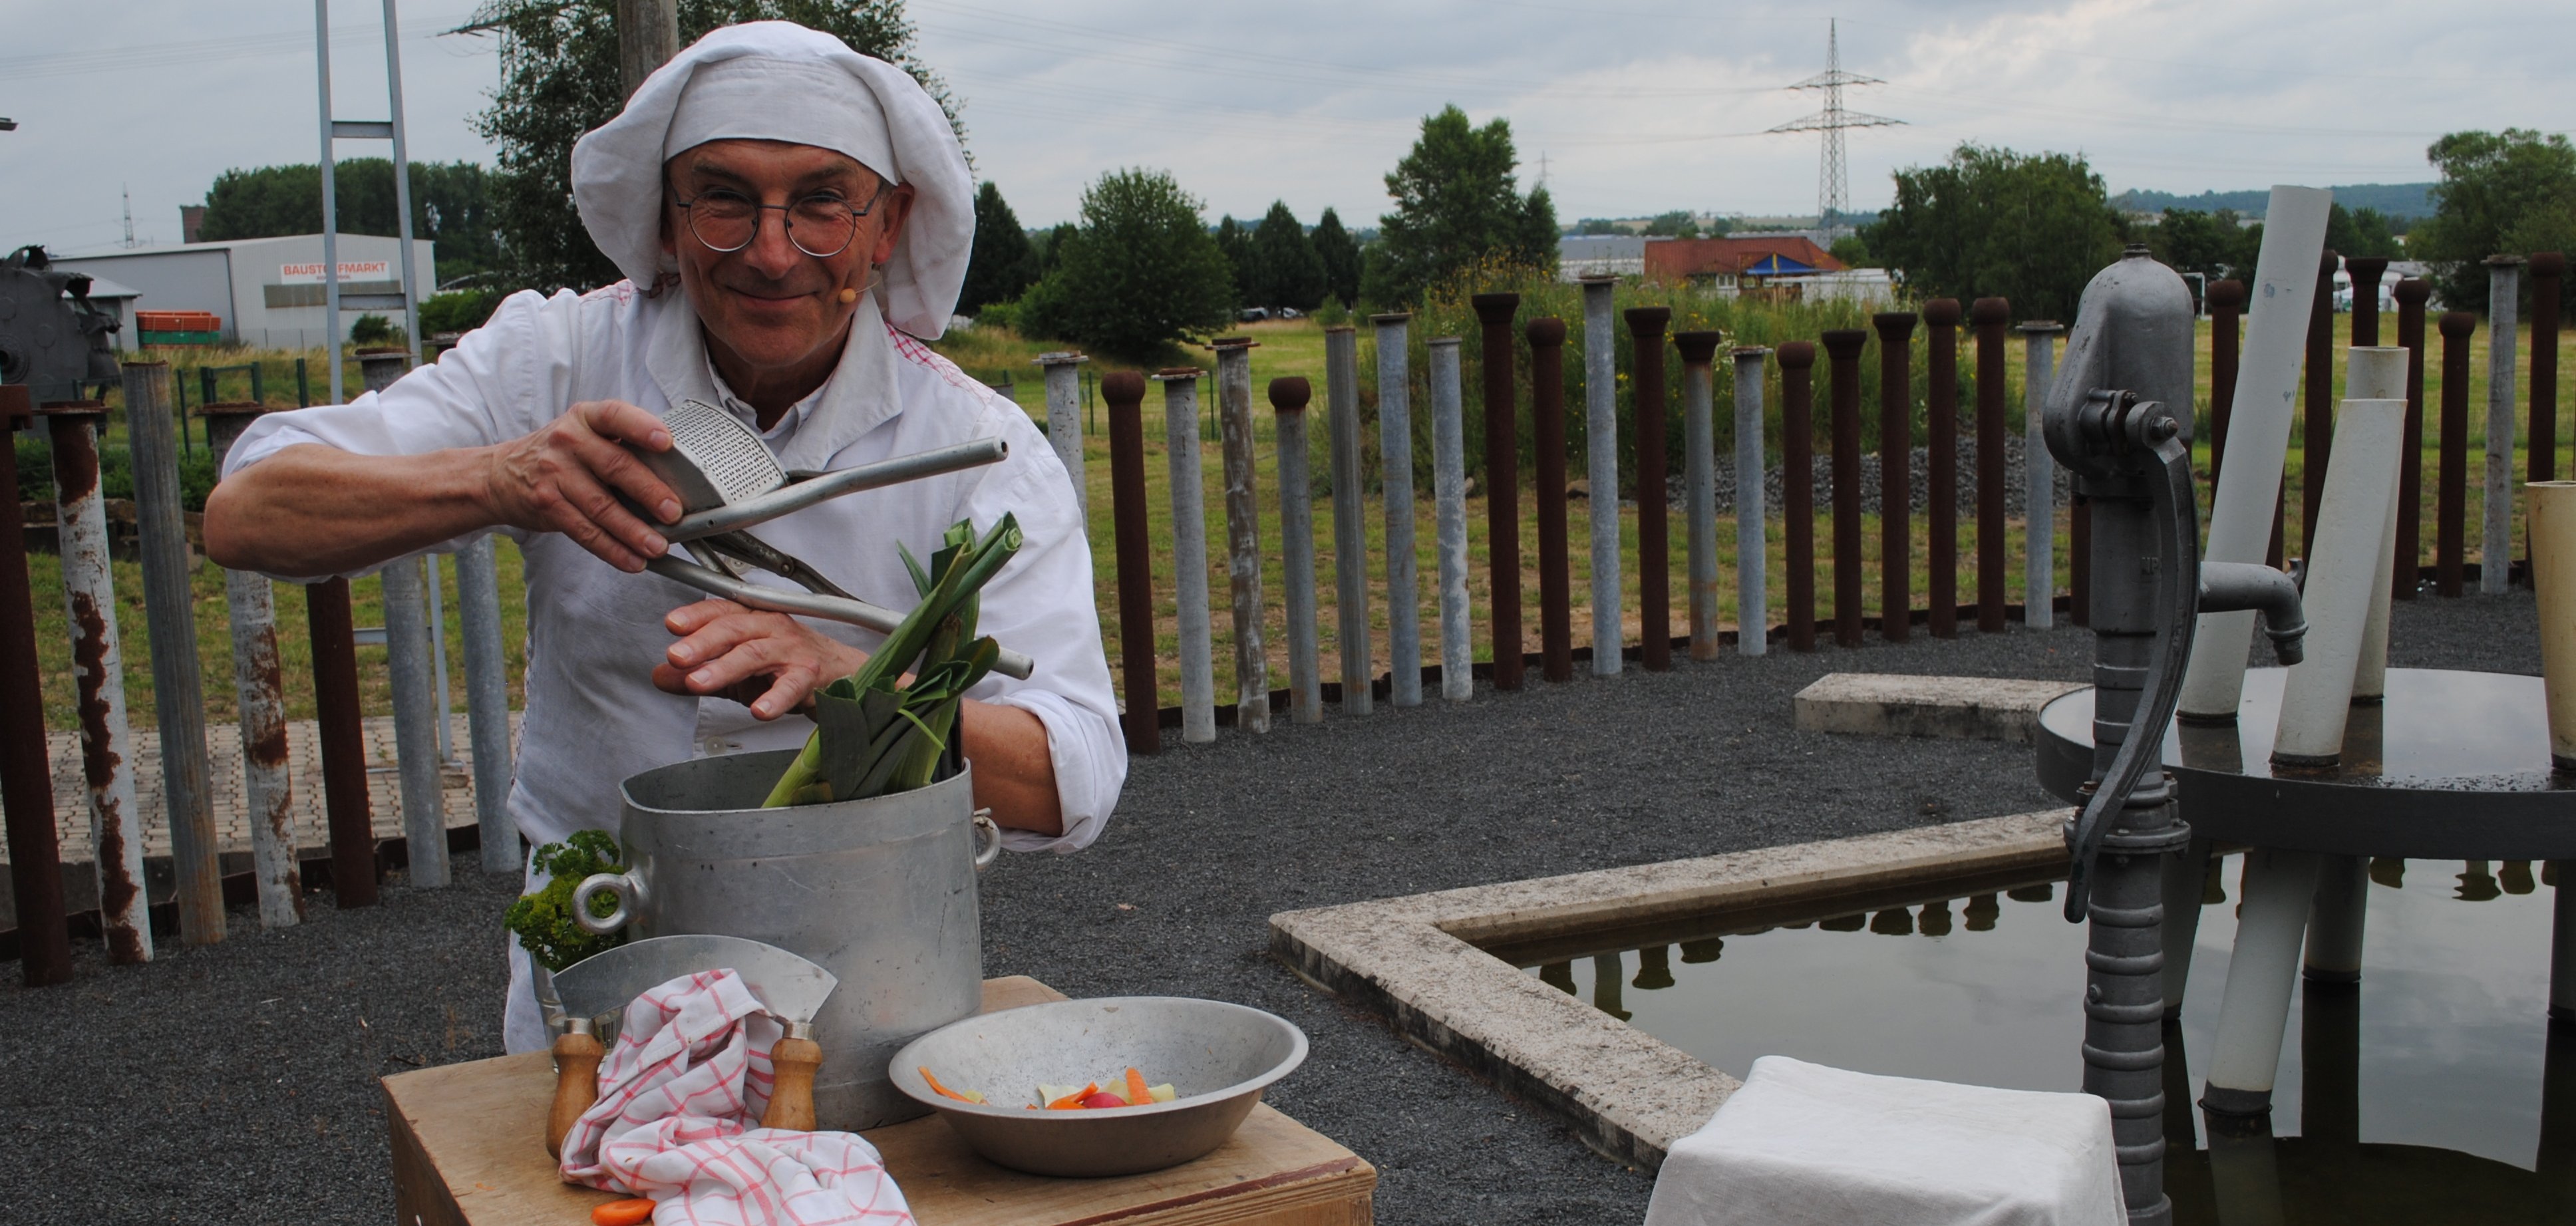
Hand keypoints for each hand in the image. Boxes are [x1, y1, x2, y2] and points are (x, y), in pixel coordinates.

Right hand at [480, 400, 682, 571]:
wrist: (502, 474)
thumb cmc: (561, 454)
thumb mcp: (584, 434)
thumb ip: (621, 445)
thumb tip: (676, 477)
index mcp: (586, 418)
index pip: (616, 415)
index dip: (642, 427)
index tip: (666, 442)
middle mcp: (569, 441)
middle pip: (615, 466)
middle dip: (649, 492)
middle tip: (674, 513)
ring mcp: (555, 473)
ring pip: (601, 506)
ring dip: (633, 531)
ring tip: (657, 546)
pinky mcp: (548, 505)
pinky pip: (585, 531)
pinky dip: (612, 549)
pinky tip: (632, 560)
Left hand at [652, 599, 867, 719]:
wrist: (844, 677)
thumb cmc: (790, 667)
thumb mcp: (738, 671)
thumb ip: (700, 672)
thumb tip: (659, 676)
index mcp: (754, 621)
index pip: (722, 611)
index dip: (696, 616)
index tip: (672, 625)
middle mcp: (773, 629)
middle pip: (735, 628)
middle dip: (703, 642)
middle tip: (677, 656)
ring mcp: (793, 652)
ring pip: (756, 654)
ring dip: (725, 667)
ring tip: (699, 683)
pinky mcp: (811, 677)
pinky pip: (791, 686)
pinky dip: (775, 698)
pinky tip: (759, 711)